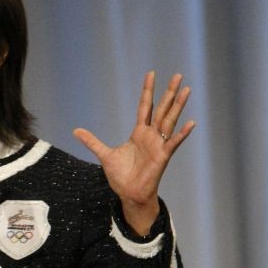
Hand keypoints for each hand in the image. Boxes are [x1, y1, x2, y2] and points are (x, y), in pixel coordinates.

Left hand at [73, 71, 194, 235]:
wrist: (129, 193)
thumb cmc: (121, 176)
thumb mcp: (104, 155)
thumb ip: (92, 141)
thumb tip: (76, 131)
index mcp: (139, 133)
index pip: (145, 107)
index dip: (148, 91)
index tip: (151, 74)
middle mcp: (151, 135)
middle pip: (162, 109)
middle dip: (169, 92)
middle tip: (177, 75)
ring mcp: (158, 144)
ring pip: (170, 120)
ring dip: (178, 106)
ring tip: (186, 90)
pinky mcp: (163, 156)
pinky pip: (173, 142)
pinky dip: (182, 133)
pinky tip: (191, 123)